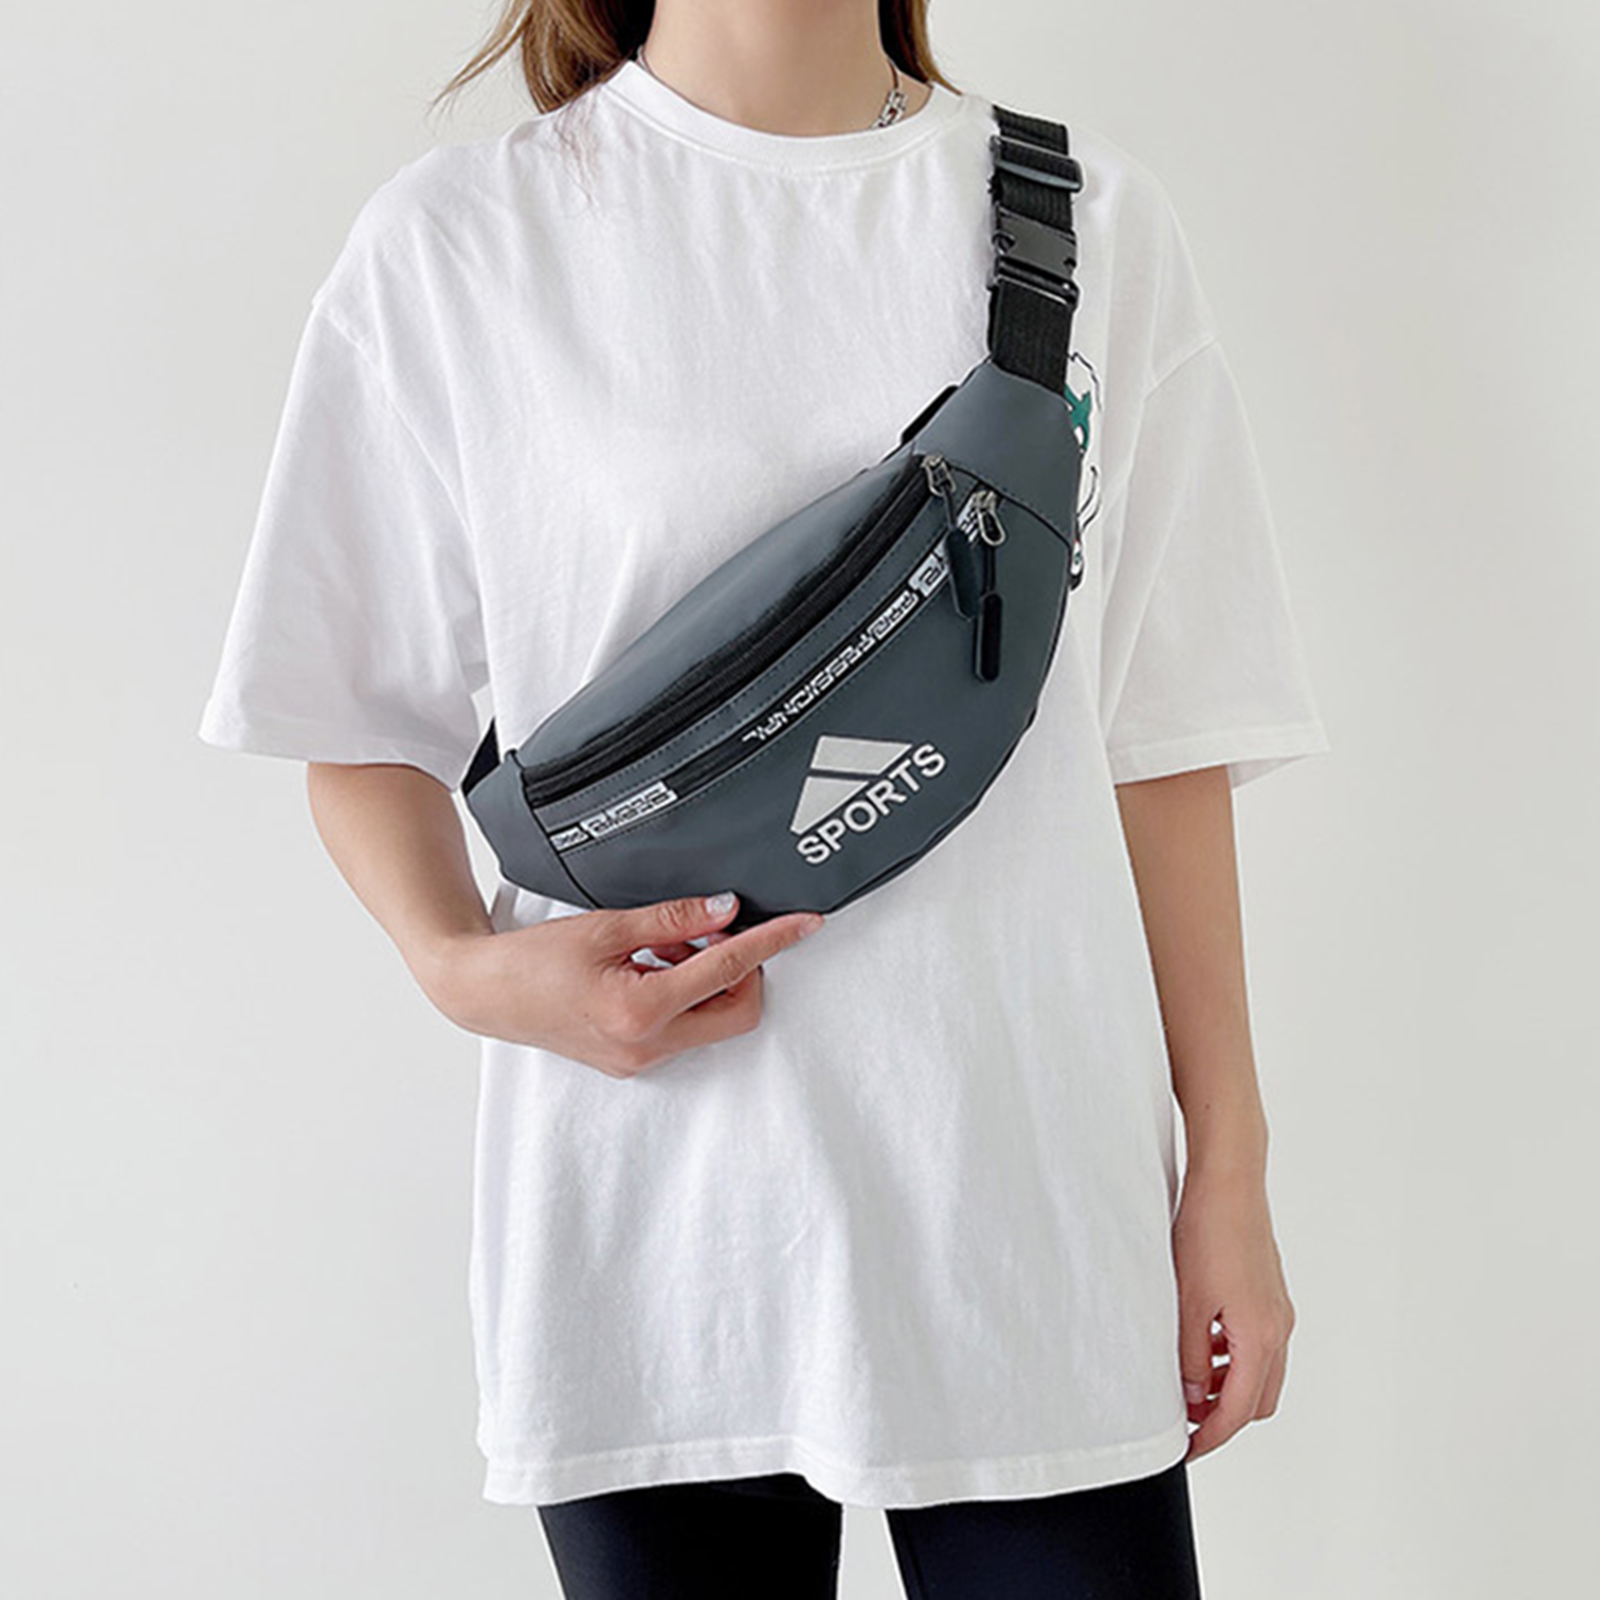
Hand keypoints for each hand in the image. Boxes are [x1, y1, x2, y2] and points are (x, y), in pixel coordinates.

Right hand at [420, 892, 823, 1076]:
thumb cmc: (532, 959)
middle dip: (741, 968)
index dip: (772, 942)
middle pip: (737, 1010)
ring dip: (707, 978)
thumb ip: (673, 919)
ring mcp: (640, 1060)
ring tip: (662, 943)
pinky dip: (683, 993)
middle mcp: (647, 1047)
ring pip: (711, 1020)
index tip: (806, 923)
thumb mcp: (607, 926)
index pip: (729, 970)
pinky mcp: (632, 1060)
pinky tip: (650, 964)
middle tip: (709, 928)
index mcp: (641, 1012)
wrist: (482, 994)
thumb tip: (728, 907)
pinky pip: (684, 1027)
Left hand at [1172, 1165, 1295, 1461]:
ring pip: (1261, 1373)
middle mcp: (1278, 1328)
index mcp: (1260, 1336)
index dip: (1211, 1436)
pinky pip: (1258, 1345)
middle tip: (1184, 1422)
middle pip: (1259, 1400)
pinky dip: (1234, 1359)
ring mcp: (1277, 1310)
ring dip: (1229, 1388)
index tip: (1185, 1450)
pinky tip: (1203, 1346)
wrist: (1230, 1180)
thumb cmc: (1207, 1232)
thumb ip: (1190, 1356)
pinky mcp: (1269, 1293)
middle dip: (1224, 1418)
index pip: (1240, 1409)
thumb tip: (1192, 1398)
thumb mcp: (1188, 1302)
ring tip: (1188, 1385)